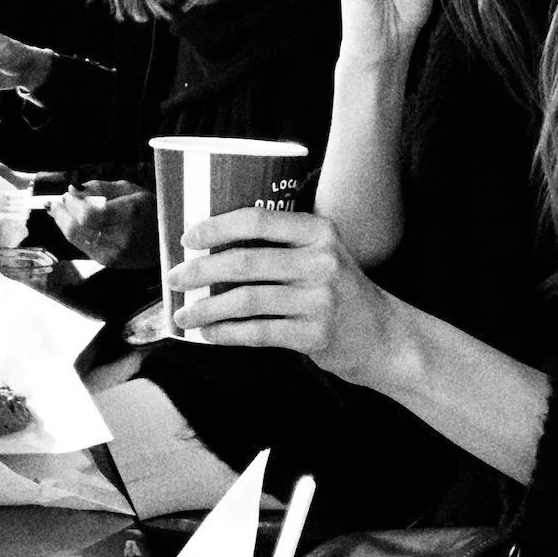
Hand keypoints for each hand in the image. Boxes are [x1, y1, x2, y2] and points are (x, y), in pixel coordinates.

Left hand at [49, 181, 157, 267]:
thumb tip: (74, 190)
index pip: (90, 213)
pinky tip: (68, 222)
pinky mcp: (108, 262)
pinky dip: (71, 233)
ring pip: (75, 238)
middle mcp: (121, 236)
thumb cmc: (149, 210)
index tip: (67, 193)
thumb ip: (101, 188)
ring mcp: (114, 253)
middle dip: (61, 213)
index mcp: (130, 213)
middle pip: (78, 228)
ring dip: (62, 223)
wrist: (165, 242)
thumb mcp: (131, 190)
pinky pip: (81, 246)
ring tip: (58, 210)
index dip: (73, 204)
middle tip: (56, 201)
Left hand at [167, 208, 399, 383]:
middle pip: (245, 262)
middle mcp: (320, 261)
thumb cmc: (338, 290)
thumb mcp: (321, 253)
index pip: (258, 220)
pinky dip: (227, 333)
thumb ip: (280, 245)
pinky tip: (209, 334)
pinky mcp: (315, 335)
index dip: (217, 227)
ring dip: (207, 308)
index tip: (187, 238)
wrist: (383, 335)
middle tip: (174, 279)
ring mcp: (319, 299)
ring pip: (246, 301)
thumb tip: (212, 246)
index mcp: (318, 231)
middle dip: (200, 272)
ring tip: (184, 316)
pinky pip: (258, 332)